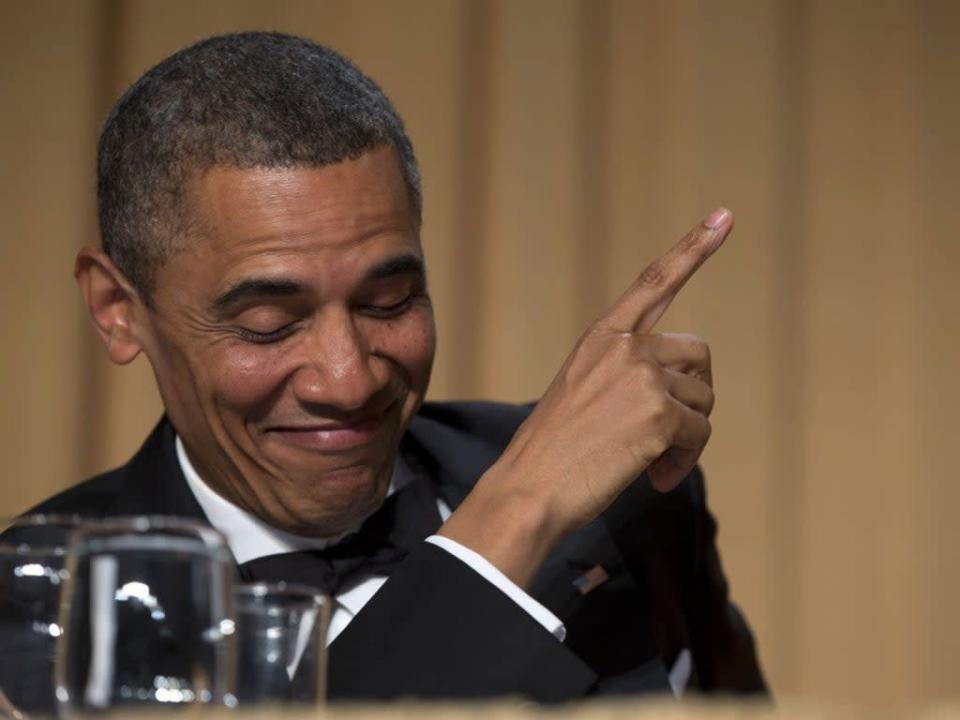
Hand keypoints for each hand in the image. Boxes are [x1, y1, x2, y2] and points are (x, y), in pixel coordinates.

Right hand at [439, 208, 731, 586]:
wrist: (528, 488)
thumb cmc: (552, 451)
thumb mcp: (582, 393)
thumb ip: (628, 376)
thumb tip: (685, 399)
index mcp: (601, 337)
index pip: (654, 282)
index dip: (693, 249)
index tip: (724, 217)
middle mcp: (625, 347)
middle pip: (697, 356)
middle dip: (693, 396)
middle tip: (670, 434)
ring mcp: (642, 376)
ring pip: (702, 401)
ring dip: (686, 438)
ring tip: (651, 463)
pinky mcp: (659, 413)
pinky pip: (699, 435)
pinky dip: (684, 461)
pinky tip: (654, 477)